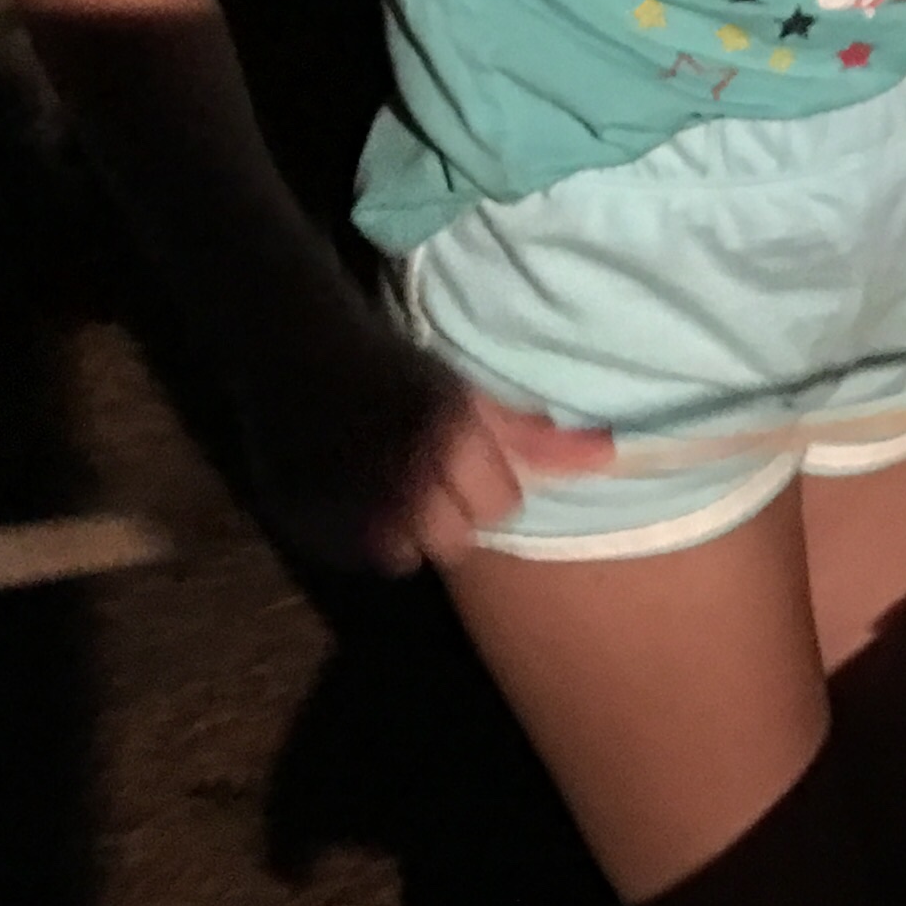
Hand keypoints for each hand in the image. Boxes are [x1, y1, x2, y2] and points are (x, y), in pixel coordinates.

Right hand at [245, 329, 615, 573]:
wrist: (294, 349)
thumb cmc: (393, 367)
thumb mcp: (465, 391)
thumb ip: (535, 435)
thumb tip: (611, 456)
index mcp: (452, 441)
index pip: (503, 507)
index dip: (488, 483)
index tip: (467, 458)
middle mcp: (406, 483)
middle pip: (458, 542)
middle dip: (451, 512)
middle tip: (428, 473)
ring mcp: (351, 511)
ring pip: (408, 556)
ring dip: (406, 529)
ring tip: (390, 484)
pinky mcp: (309, 528)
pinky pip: (359, 556)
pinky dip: (360, 533)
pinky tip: (352, 492)